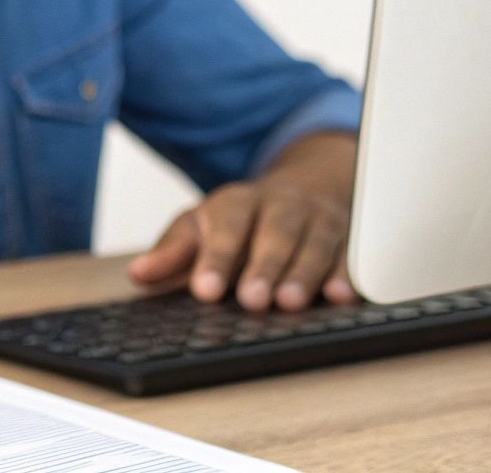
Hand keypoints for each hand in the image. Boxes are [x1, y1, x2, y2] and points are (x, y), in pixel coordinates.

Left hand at [127, 132, 360, 311]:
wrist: (303, 187)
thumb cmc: (241, 219)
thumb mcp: (201, 227)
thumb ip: (173, 253)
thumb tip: (138, 275)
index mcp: (237, 202)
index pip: (226, 226)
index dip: (216, 258)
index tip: (204, 290)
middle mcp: (281, 206)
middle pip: (275, 232)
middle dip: (264, 266)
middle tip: (253, 300)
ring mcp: (318, 220)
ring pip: (315, 242)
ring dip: (305, 273)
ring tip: (292, 303)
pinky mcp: (348, 238)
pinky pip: (352, 254)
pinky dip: (348, 275)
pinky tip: (343, 297)